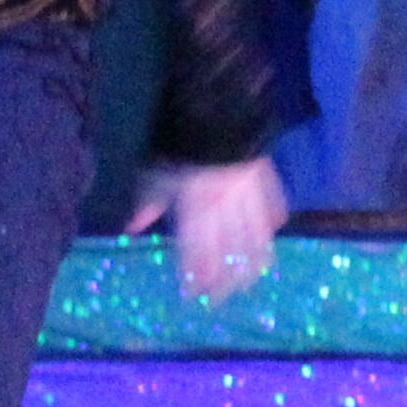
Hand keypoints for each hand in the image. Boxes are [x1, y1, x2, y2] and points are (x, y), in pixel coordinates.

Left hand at [129, 154, 286, 301]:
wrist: (214, 108)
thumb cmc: (178, 143)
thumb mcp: (156, 173)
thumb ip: (148, 203)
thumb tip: (132, 228)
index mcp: (195, 208)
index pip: (196, 251)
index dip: (195, 275)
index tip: (193, 295)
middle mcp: (223, 207)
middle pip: (227, 251)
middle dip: (224, 278)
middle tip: (224, 298)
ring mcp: (247, 193)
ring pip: (254, 234)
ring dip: (253, 260)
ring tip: (253, 278)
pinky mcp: (263, 176)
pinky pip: (272, 202)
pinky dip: (273, 218)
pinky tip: (275, 231)